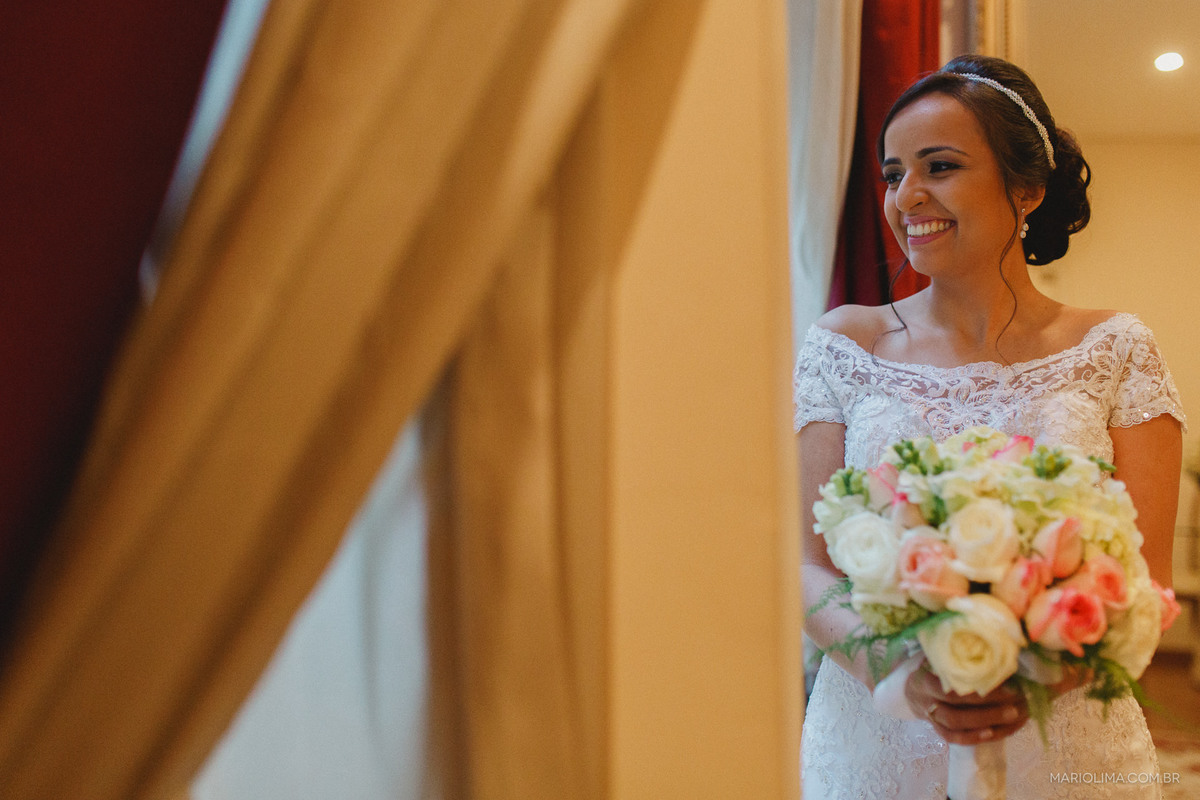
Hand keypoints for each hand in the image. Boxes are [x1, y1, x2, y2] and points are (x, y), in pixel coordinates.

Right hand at [905, 663, 1027, 744]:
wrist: (911, 689)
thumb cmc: (929, 667)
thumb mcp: (934, 655)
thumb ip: (952, 651)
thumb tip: (986, 639)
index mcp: (924, 680)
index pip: (951, 689)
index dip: (978, 689)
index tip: (1008, 683)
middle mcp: (926, 702)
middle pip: (955, 711)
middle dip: (988, 709)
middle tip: (1016, 703)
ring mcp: (932, 718)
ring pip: (956, 726)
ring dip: (985, 723)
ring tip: (1012, 716)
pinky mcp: (938, 730)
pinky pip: (954, 738)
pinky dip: (973, 737)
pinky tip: (993, 733)